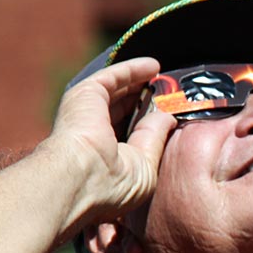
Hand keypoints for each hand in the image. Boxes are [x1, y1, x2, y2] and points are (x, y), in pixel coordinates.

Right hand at [44, 56, 167, 218]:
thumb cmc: (112, 185)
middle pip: (123, 110)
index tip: (170, 114)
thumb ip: (156, 138)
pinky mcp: (86, 94)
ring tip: (165, 77)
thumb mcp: (146, 166)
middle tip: (170, 93)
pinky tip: (154, 67)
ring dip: (141, 82)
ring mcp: (87, 112)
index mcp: (104, 156)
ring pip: (118, 91)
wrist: (82, 177)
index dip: (149, 123)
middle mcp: (92, 133)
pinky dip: (134, 70)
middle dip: (146, 101)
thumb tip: (169, 116)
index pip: (129, 134)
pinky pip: (113, 76)